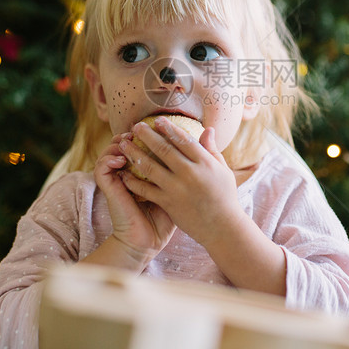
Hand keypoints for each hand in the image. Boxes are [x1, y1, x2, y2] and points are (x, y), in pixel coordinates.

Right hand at [91, 133, 175, 268]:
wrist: (149, 241)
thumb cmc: (168, 216)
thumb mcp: (179, 189)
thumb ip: (188, 165)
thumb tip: (206, 138)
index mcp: (144, 170)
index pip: (143, 145)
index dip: (148, 134)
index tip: (159, 127)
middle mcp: (128, 172)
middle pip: (126, 143)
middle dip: (133, 134)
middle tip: (140, 128)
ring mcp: (117, 179)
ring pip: (110, 151)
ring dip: (118, 143)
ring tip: (127, 140)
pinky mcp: (108, 188)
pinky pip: (102, 168)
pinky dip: (108, 159)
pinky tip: (120, 159)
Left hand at [119, 117, 245, 247]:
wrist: (222, 228)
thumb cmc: (225, 196)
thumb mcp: (223, 170)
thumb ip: (212, 150)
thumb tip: (207, 129)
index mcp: (205, 163)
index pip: (184, 139)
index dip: (169, 128)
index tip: (157, 120)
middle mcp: (190, 173)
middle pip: (164, 149)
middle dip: (147, 135)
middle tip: (136, 126)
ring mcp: (177, 189)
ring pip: (150, 167)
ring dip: (135, 154)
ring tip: (123, 145)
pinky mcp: (168, 203)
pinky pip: (146, 190)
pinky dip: (133, 181)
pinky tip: (123, 173)